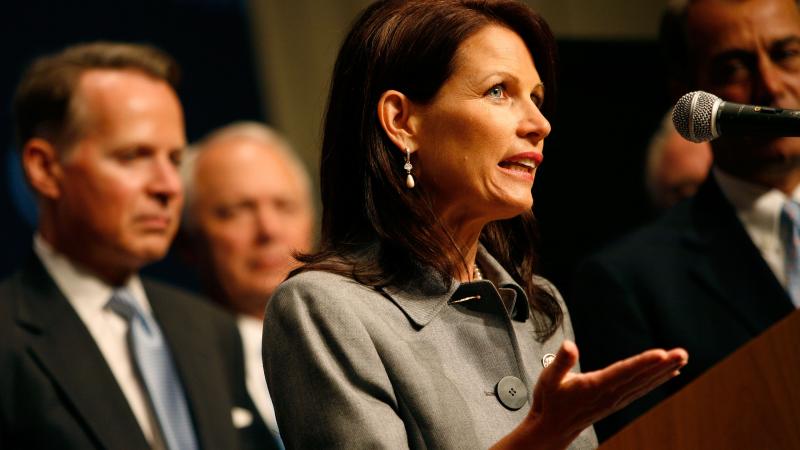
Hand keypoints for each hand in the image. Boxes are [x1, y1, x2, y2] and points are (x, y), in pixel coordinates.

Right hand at [493, 341, 687, 449]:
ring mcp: (615, 399)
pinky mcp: (616, 402)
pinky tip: (669, 374)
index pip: (623, 372)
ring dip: (664, 371)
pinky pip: (641, 389)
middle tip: (682, 353)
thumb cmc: (550, 401)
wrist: (552, 428)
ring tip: (682, 359)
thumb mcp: (548, 379)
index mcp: (594, 386)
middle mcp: (609, 394)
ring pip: (644, 383)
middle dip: (662, 365)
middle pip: (640, 377)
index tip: (662, 354)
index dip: (643, 363)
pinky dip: (657, 381)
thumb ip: (561, 362)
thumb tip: (570, 345)